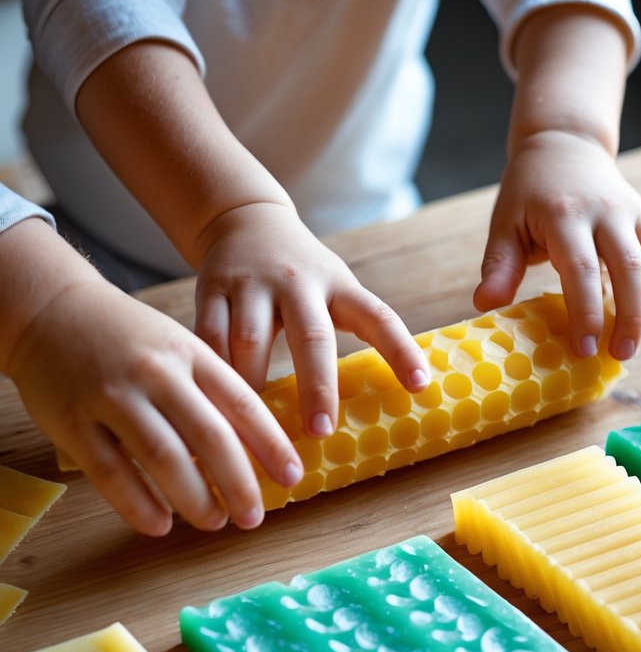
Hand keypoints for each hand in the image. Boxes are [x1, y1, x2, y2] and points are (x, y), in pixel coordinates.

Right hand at [7, 275, 303, 535]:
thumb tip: (256, 447)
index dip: (271, 444)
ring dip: (194, 498)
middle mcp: (156, 373)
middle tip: (253, 517)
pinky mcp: (75, 422)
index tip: (293, 476)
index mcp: (191, 353)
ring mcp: (113, 397)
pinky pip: (111, 471)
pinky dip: (138, 504)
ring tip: (214, 522)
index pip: (242, 403)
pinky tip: (160, 525)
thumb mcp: (178, 346)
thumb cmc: (129, 337)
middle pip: (209, 435)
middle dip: (238, 482)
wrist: (52, 310)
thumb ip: (211, 389)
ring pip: (163, 456)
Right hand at [193, 201, 429, 432]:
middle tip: (321, 432)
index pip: (379, 317)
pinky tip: (214, 402)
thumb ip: (353, 329)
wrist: (245, 219)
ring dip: (254, 388)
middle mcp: (297, 281)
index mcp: (339, 285)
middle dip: (318, 387)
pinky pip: (209, 337)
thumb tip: (383, 400)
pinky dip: (213, 372)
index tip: (419, 386)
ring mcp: (252, 283)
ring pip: (251, 341)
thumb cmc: (302, 275)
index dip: (401, 350)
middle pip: (312, 337)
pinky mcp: (211, 288)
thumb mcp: (335, 288)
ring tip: (257, 430)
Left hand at [473, 129, 640, 360]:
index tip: (582, 348)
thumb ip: (499, 265)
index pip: (580, 267)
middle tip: (617, 355)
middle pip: (627, 267)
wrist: (564, 145)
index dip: (585, 311)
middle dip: (626, 315)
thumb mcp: (505, 222)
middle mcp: (605, 212)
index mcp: (564, 214)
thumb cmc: (529, 192)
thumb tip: (484, 305)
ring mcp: (631, 213)